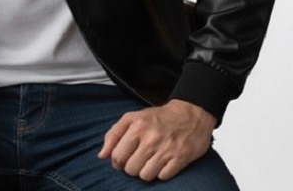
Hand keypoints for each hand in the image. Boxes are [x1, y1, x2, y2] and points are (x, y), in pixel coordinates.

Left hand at [98, 99, 215, 181]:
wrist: (190, 114)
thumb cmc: (158, 118)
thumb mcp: (132, 118)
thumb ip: (114, 134)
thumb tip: (101, 156)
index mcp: (137, 126)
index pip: (117, 155)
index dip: (117, 161)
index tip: (122, 159)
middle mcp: (151, 138)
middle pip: (130, 168)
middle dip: (131, 167)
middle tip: (137, 159)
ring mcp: (166, 149)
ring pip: (145, 176)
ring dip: (145, 172)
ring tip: (149, 161)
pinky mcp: (180, 159)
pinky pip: (162, 177)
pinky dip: (161, 173)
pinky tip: (162, 163)